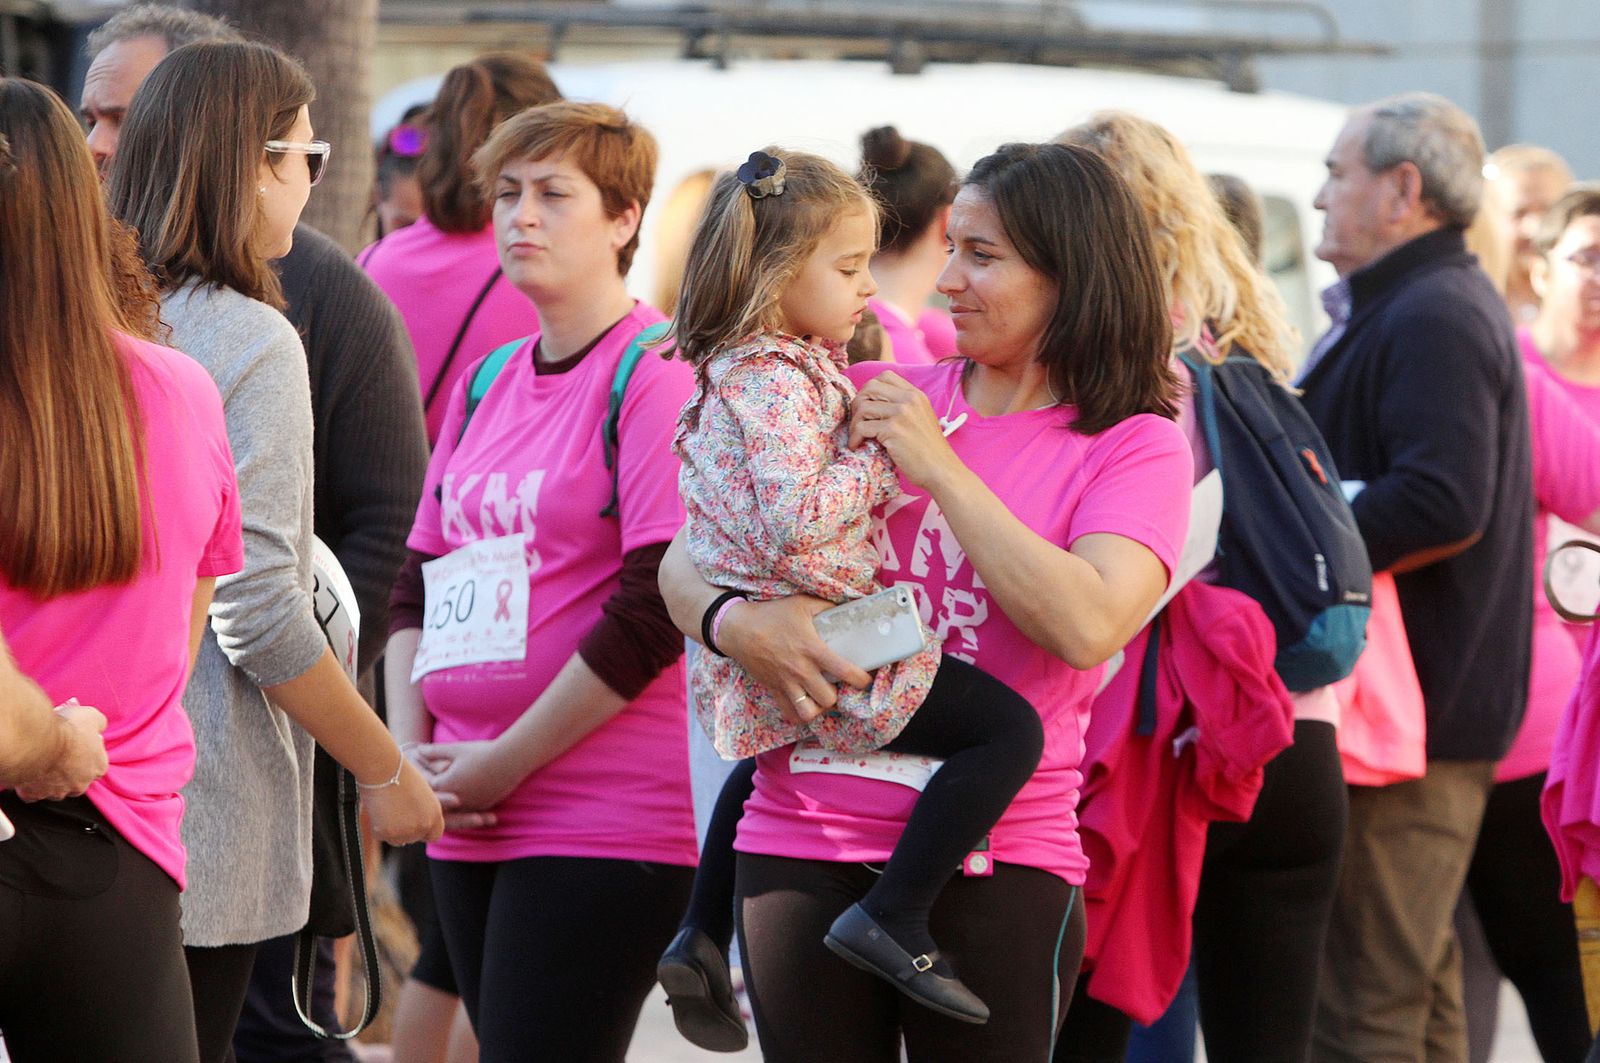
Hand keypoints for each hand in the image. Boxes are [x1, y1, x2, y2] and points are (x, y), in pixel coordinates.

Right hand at [15, 701, 108, 801]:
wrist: (37, 742)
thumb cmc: (67, 730)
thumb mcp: (92, 716)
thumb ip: (99, 724)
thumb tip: (98, 726)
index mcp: (98, 767)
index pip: (97, 763)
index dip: (87, 752)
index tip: (78, 743)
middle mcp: (80, 784)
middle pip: (76, 779)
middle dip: (69, 768)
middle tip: (58, 752)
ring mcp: (56, 792)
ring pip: (55, 788)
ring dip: (50, 777)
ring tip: (42, 761)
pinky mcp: (33, 795)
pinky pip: (32, 793)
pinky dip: (29, 785)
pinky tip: (28, 772)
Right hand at [361, 757, 444, 844]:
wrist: (383, 769)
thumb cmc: (402, 775)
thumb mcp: (423, 794)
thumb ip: (425, 813)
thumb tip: (420, 829)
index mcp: (435, 815)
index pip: (434, 835)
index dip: (424, 830)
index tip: (415, 822)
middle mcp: (422, 826)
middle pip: (415, 838)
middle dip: (407, 830)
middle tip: (397, 811)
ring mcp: (404, 832)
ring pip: (399, 840)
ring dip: (394, 830)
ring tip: (389, 809)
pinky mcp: (385, 833)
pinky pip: (382, 837)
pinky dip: (379, 827)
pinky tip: (379, 810)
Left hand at [413, 739, 523, 827]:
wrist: (511, 760)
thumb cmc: (482, 752)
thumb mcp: (456, 749)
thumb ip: (434, 751)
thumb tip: (417, 749)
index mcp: (446, 784)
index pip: (427, 786)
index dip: (421, 778)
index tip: (417, 774)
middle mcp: (457, 799)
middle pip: (438, 801)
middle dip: (433, 795)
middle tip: (424, 794)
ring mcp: (471, 804)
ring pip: (454, 809)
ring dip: (448, 805)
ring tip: (443, 800)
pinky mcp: (484, 805)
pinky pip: (469, 809)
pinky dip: (464, 807)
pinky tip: (465, 801)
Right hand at [717, 597, 872, 725]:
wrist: (738, 628)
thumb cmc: (771, 614)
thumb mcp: (802, 604)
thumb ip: (826, 607)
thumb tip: (847, 608)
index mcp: (812, 650)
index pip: (844, 671)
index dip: (861, 680)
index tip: (865, 679)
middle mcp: (800, 670)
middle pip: (828, 699)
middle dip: (838, 695)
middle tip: (839, 686)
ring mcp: (785, 683)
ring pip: (808, 713)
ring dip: (819, 709)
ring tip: (821, 698)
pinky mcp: (773, 689)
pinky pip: (788, 714)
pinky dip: (799, 715)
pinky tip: (805, 705)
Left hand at [849, 371, 958, 488]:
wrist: (941, 470)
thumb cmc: (928, 451)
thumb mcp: (920, 419)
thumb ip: (903, 407)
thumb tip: (872, 404)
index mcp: (916, 395)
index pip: (885, 376)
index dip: (870, 389)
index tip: (867, 406)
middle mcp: (909, 399)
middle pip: (870, 387)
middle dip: (858, 404)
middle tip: (858, 422)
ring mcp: (901, 413)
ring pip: (863, 408)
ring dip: (854, 424)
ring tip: (857, 437)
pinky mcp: (893, 430)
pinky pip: (862, 427)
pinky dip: (855, 438)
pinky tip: (857, 446)